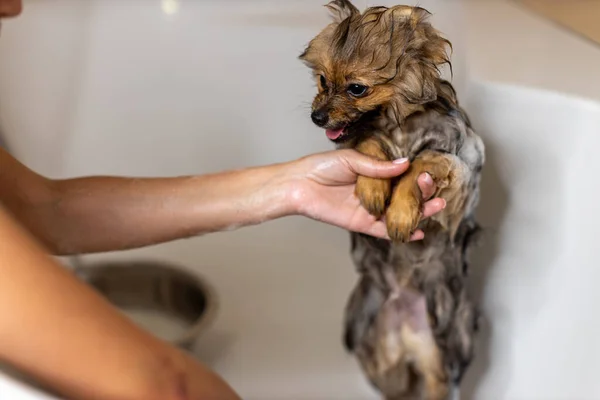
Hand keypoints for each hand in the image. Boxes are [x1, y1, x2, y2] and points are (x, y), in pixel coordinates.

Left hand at [288, 149, 445, 239]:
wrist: (299, 184)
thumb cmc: (321, 166)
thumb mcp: (351, 159)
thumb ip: (377, 166)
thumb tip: (405, 164)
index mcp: (375, 173)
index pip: (403, 175)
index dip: (417, 174)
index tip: (430, 171)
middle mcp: (376, 191)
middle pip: (406, 195)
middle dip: (423, 192)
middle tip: (434, 187)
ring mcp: (371, 208)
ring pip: (399, 213)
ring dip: (419, 212)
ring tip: (437, 205)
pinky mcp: (362, 223)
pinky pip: (384, 231)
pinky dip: (401, 233)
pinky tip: (419, 232)